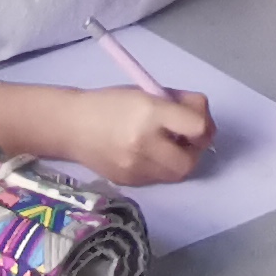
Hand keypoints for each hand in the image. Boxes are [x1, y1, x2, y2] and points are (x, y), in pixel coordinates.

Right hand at [62, 87, 213, 184]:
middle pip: (190, 160)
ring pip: (176, 174)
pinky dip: (162, 166)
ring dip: (180, 159)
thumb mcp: (147, 92)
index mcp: (149, 111)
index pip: (197, 126)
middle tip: (187, 138)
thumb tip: (204, 121)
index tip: (199, 122)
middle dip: (195, 150)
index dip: (205, 125)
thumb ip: (179, 104)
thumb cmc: (112, 103)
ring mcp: (135, 167)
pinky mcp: (128, 182)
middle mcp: (143, 142)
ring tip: (167, 144)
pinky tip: (149, 152)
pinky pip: (158, 178)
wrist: (71, 125)